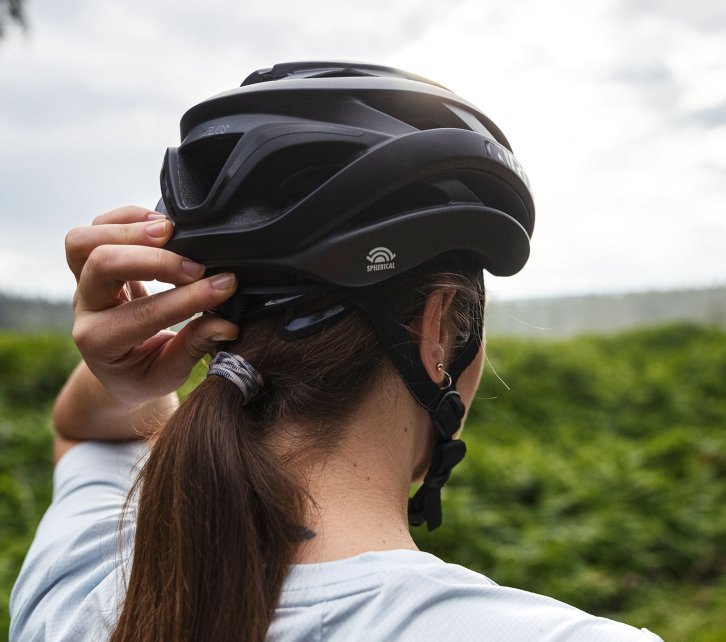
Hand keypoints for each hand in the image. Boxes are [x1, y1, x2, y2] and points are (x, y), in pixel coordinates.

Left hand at [55, 205, 238, 444]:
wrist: (116, 371)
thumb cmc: (144, 374)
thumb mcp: (169, 373)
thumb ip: (195, 347)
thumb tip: (227, 323)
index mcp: (101, 343)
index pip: (145, 313)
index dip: (189, 298)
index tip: (225, 286)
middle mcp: (85, 309)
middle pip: (102, 265)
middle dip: (155, 260)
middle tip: (197, 266)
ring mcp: (83, 282)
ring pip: (83, 241)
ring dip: (130, 230)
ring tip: (172, 231)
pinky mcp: (92, 263)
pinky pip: (96, 226)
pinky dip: (128, 216)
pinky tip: (163, 223)